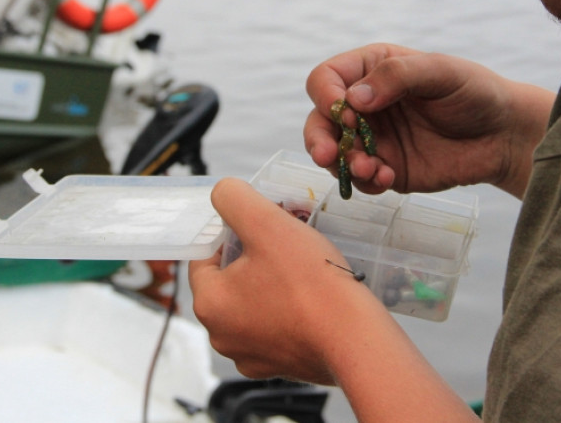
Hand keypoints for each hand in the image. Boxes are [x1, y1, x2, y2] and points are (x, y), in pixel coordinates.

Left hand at [189, 177, 378, 383]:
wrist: (355, 339)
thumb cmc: (311, 283)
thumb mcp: (266, 223)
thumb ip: (233, 198)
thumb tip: (223, 194)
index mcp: (209, 304)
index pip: (205, 256)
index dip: (232, 234)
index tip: (262, 229)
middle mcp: (221, 336)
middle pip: (228, 280)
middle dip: (253, 258)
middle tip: (284, 243)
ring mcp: (250, 356)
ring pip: (252, 303)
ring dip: (270, 283)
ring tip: (301, 268)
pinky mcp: (278, 366)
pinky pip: (275, 327)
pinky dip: (287, 311)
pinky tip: (310, 298)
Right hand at [305, 44, 553, 196]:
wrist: (504, 136)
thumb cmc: (475, 92)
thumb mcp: (440, 71)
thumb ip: (397, 76)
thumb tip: (354, 99)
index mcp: (371, 70)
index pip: (327, 78)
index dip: (326, 95)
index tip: (343, 111)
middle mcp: (364, 105)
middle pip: (320, 119)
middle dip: (319, 138)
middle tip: (329, 154)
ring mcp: (372, 139)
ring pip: (334, 153)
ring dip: (343, 163)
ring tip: (370, 169)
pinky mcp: (385, 168)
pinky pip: (360, 179)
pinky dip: (365, 181)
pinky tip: (387, 178)